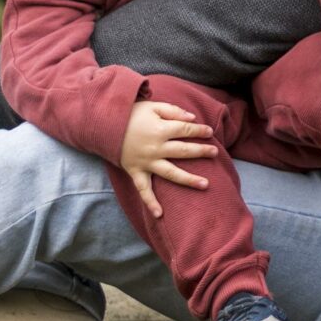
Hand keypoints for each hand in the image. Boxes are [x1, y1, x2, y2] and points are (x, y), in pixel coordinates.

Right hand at [117, 100, 218, 217]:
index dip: (199, 131)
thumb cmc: (131, 114)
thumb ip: (173, 111)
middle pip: (184, 151)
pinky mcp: (136, 171)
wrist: (104, 124)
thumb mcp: (152, 106)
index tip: (210, 132)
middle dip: (201, 151)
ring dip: (189, 179)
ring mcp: (146, 162)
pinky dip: (150, 202)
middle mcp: (155, 148)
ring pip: (171, 173)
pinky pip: (144, 189)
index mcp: (160, 129)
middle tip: (215, 153)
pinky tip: (159, 215)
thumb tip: (192, 118)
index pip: (185, 130)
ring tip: (206, 184)